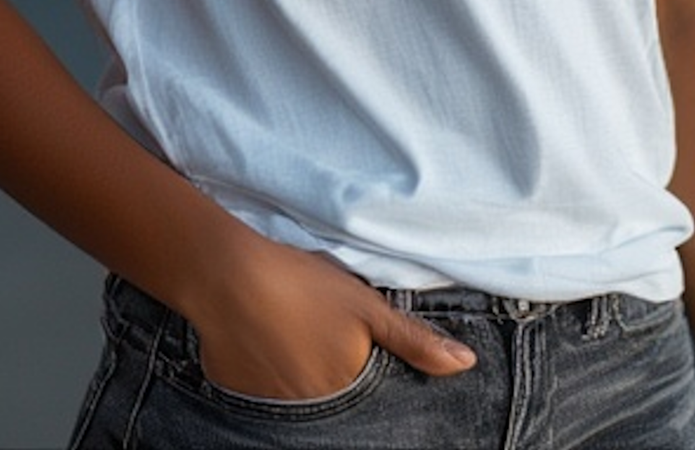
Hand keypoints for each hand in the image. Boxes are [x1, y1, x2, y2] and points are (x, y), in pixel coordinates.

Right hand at [190, 233, 474, 401]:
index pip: (373, 411)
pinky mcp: (241, 403)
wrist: (228, 278)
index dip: (371, 389)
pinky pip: (266, 401)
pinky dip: (272, 380)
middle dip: (339, 386)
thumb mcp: (367, 306)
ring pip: (303, 407)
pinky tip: (268, 346)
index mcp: (348, 393)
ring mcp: (275, 414)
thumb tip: (465, 364)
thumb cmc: (304, 288)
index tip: (358, 362)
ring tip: (297, 343)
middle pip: (338, 408)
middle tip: (323, 345)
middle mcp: (314, 415)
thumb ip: (415, 340)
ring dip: (306, 383)